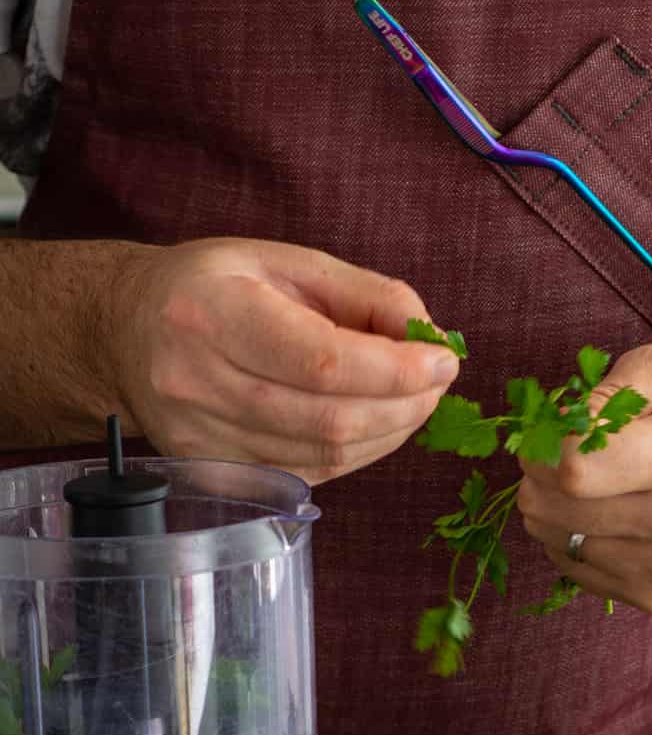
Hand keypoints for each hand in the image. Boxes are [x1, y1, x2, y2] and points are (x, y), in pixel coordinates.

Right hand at [110, 238, 458, 482]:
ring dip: (388, 433)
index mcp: (213, 313)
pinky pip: (306, 472)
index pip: (323, 362)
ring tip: (413, 401)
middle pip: (329, 419)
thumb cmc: (213, 287)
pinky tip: (373, 423)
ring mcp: (201, 437)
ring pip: (324, 456)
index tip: (443, 361)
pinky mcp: (213, 470)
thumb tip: (429, 337)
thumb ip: (366, 294)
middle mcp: (198, 381)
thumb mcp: (287, 262)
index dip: (395, 370)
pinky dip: (356, 451)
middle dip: (405, 406)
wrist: (125, 331)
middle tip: (438, 385)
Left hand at [516, 344, 651, 612]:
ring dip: (555, 506)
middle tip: (568, 448)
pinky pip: (573, 567)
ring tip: (596, 478)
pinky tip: (607, 510)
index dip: (545, 445)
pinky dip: (573, 536)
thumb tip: (551, 432)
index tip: (559, 426)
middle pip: (554, 510)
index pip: (575, 470)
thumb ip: (604, 393)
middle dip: (540, 473)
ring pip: (554, 541)